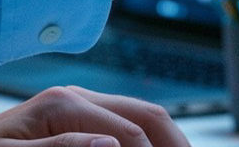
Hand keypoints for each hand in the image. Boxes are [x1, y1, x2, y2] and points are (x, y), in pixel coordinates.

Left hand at [0, 86, 188, 146]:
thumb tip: (111, 144)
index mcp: (64, 105)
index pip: (130, 131)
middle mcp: (78, 96)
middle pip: (147, 113)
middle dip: (174, 141)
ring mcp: (81, 103)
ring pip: (142, 113)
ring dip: (166, 137)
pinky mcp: (79, 114)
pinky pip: (126, 119)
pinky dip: (147, 135)